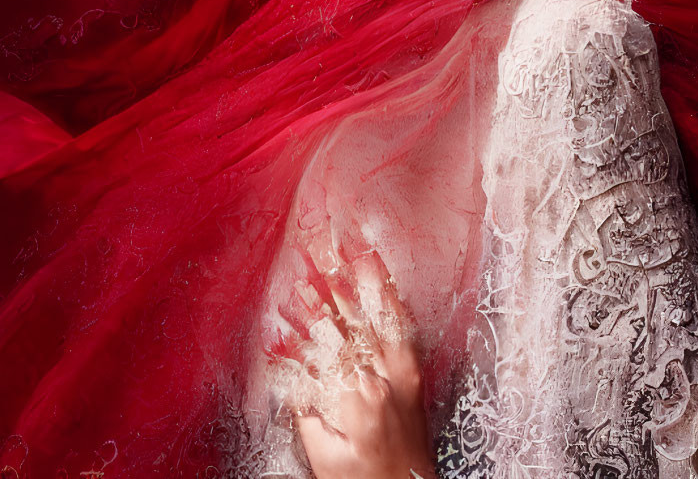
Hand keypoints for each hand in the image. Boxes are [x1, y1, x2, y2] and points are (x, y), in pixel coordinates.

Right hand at [276, 248, 436, 478]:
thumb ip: (303, 406)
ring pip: (377, 316)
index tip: (291, 288)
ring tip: (349, 245)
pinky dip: (392, 299)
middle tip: (314, 250)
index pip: (324, 344)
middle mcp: (383, 377)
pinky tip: (384, 275)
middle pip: (349, 322)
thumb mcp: (322, 453)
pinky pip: (404, 328)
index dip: (306, 314)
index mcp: (356, 397)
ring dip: (361, 279)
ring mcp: (402, 371)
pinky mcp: (414, 371)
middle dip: (328, 283)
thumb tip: (283, 360)